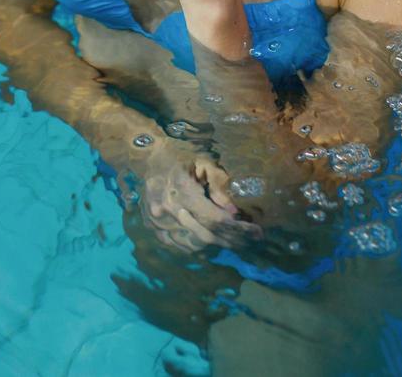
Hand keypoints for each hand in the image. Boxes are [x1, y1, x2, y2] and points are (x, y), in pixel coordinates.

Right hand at [120, 137, 261, 252]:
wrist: (144, 157)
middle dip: (232, 239)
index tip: (257, 231)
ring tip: (238, 241)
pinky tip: (214, 241)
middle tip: (253, 240)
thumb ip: (219, 186)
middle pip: (205, 234)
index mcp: (181, 189)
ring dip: (217, 244)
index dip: (237, 228)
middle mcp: (167, 209)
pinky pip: (179, 245)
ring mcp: (157, 222)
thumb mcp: (203, 162)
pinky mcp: (153, 228)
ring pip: (193, 243)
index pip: (213, 218)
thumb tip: (234, 212)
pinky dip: (198, 246)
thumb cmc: (179, 154)